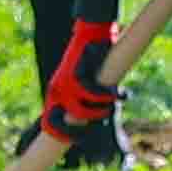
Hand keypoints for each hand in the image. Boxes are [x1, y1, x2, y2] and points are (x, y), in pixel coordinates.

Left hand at [36, 20, 119, 146]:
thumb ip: (90, 101)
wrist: (93, 30)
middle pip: (61, 123)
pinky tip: (120, 93)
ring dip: (100, 111)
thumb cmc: (95, 58)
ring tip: (113, 104)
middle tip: (96, 129)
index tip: (81, 140)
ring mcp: (64, 82)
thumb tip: (103, 123)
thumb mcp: (89, 82)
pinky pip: (91, 92)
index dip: (63, 135)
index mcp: (57, 94)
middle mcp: (57, 90)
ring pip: (80, 111)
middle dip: (77, 133)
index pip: (50, 123)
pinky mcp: (76, 71)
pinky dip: (107, 95)